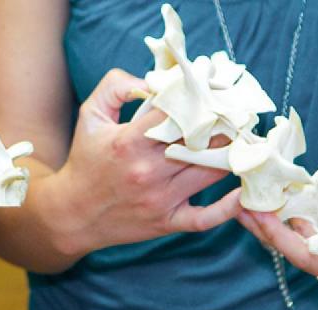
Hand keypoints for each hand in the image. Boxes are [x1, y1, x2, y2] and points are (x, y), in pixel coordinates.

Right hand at [47, 68, 242, 255]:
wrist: (72, 214)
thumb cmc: (85, 161)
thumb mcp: (90, 115)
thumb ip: (116, 86)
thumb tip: (153, 79)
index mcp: (128, 141)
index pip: (175, 112)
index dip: (198, 97)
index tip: (214, 87)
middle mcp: (147, 170)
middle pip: (199, 141)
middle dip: (223, 123)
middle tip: (240, 111)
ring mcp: (159, 199)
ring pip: (209, 172)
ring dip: (231, 155)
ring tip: (245, 140)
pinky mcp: (167, 222)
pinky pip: (205, 218)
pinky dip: (227, 208)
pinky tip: (241, 191)